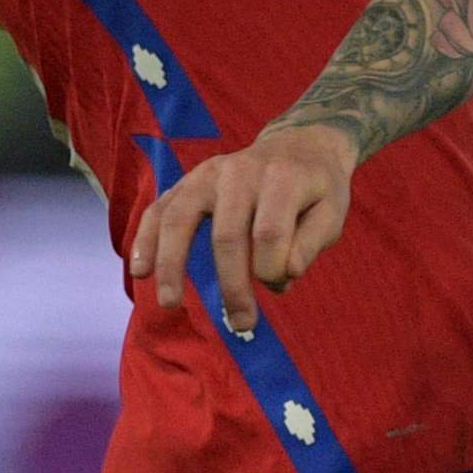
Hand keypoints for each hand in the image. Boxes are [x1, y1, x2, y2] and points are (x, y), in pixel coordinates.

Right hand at [127, 124, 359, 340]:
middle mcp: (240, 171)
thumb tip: (283, 276)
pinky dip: (145, 239)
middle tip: (241, 325)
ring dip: (172, 264)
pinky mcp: (188, 182)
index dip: (272, 268)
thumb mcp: (333, 213)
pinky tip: (139, 271)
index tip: (279, 286)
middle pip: (227, 234)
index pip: (270, 232)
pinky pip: (160, 209)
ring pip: (181, 219)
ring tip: (169, 303)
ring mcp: (208, 174)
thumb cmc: (317, 190)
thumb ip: (311, 243)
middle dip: (232, 285)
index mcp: (282, 177)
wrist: (299, 147)